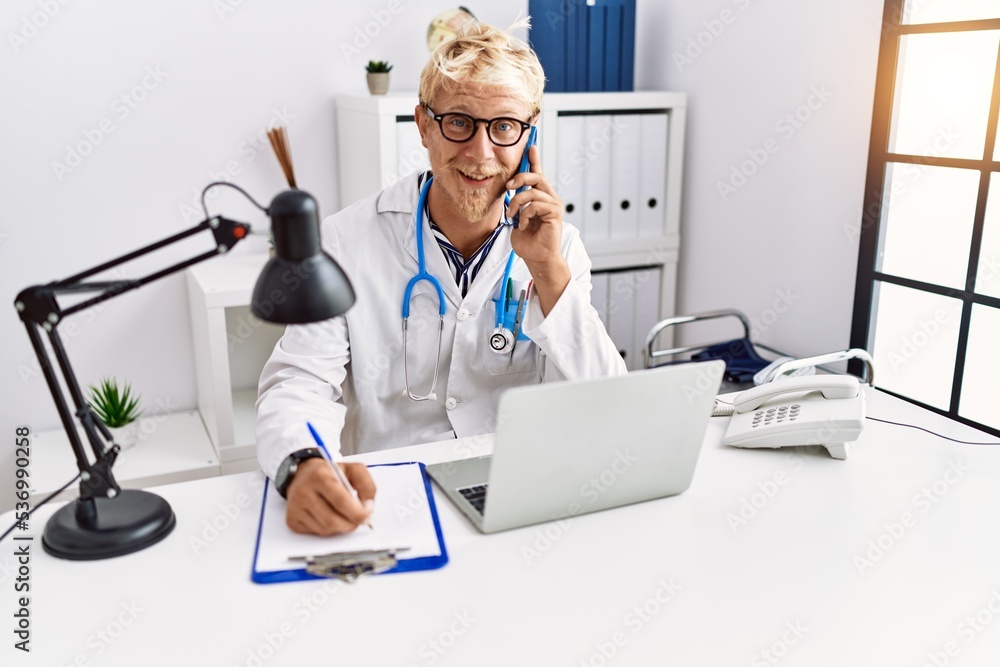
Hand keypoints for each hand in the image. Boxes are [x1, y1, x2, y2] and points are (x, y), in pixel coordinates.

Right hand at [284, 458, 375, 535]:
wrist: (303, 474)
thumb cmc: (330, 474)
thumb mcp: (352, 469)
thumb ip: (366, 485)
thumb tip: (368, 508)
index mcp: (320, 477)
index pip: (341, 501)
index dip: (357, 513)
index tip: (367, 516)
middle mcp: (304, 492)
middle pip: (332, 520)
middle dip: (350, 524)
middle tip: (358, 519)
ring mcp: (295, 507)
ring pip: (325, 530)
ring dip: (340, 527)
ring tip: (342, 515)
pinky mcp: (292, 520)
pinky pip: (316, 533)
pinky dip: (328, 529)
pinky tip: (328, 516)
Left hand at [505, 145, 571, 314]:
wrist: (537, 258)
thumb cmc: (528, 240)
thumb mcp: (517, 217)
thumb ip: (516, 202)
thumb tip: (509, 189)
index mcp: (540, 196)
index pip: (538, 173)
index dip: (535, 158)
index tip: (531, 144)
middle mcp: (550, 197)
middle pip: (536, 175)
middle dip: (519, 178)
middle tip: (508, 187)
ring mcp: (554, 205)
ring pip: (532, 191)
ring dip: (517, 204)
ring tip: (513, 217)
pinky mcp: (555, 213)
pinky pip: (535, 205)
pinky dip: (524, 215)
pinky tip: (524, 225)